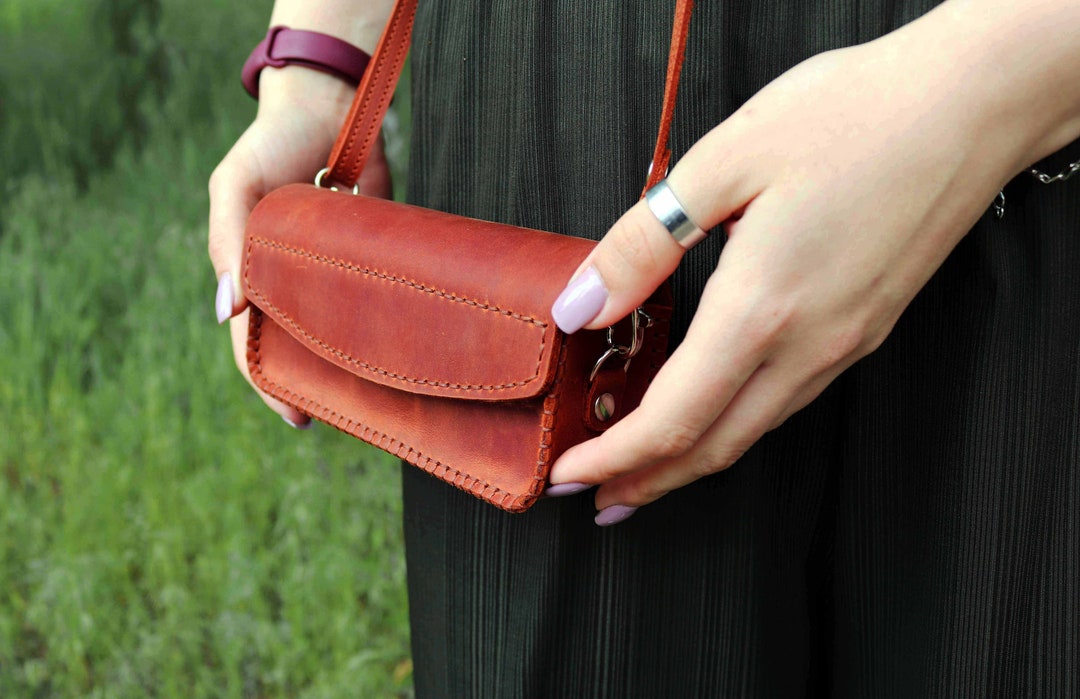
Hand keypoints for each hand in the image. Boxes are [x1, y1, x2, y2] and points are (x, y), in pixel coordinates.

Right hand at [208, 67, 391, 426]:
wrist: (330, 105)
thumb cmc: (271, 144)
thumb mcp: (235, 185)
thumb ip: (227, 240)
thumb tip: (226, 310)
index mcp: (251, 273)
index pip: (253, 343)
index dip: (270, 383)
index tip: (297, 417)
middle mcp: (291, 281)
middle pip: (299, 347)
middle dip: (313, 385)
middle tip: (341, 418)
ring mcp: (331, 272)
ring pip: (339, 333)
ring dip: (351, 365)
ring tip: (374, 401)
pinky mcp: (370, 256)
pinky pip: (375, 302)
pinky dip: (384, 329)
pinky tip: (403, 355)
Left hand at [545, 6, 1057, 524]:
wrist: (976, 104)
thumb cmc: (856, 114)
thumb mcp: (726, 160)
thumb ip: (644, 243)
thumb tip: (580, 306)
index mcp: (762, 308)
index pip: (672, 419)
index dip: (613, 457)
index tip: (567, 473)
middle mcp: (809, 344)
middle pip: (715, 447)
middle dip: (649, 481)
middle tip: (597, 498)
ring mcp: (846, 343)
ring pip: (756, 430)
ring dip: (693, 460)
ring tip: (645, 468)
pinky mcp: (869, 327)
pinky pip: (790, 400)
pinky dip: (737, 424)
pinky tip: (717, 409)